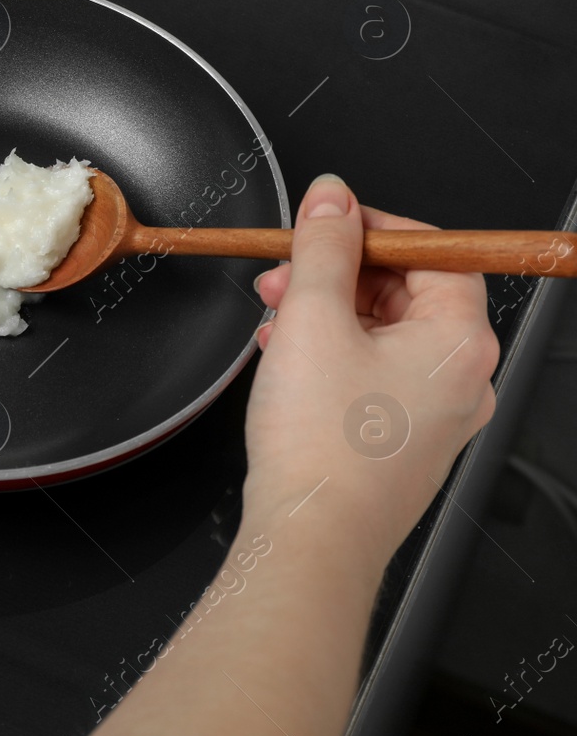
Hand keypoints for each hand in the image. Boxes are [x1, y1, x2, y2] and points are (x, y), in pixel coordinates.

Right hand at [244, 174, 497, 565]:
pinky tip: (285, 359)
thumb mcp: (311, 317)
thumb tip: (333, 199)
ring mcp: (435, 416)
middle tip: (285, 273)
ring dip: (327, 314)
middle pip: (408, 292)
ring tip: (275, 319)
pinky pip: (374, 376)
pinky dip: (331, 355)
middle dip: (338, 274)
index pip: (435, 252)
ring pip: (385, 335)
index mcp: (461, 341)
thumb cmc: (322, 445)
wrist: (311, 536)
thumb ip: (323, 247)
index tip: (326, 224)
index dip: (374, 229)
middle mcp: (462, 379)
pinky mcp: (401, 443)